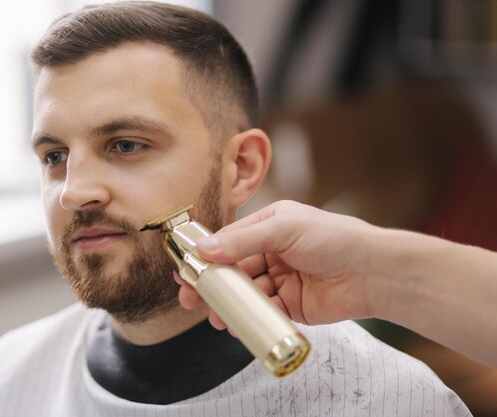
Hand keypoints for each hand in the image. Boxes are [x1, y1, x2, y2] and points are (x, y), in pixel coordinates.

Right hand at [175, 200, 379, 328]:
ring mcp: (282, 279)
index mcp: (270, 226)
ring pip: (246, 293)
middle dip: (212, 284)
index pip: (230, 240)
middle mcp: (273, 251)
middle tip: (190, 297)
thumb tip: (204, 248)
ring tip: (214, 315)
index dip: (207, 255)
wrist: (373, 272)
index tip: (185, 268)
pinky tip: (236, 323)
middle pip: (234, 269)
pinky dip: (248, 318)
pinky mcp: (291, 305)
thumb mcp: (284, 229)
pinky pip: (263, 311)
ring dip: (229, 303)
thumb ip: (242, 240)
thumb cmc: (334, 238)